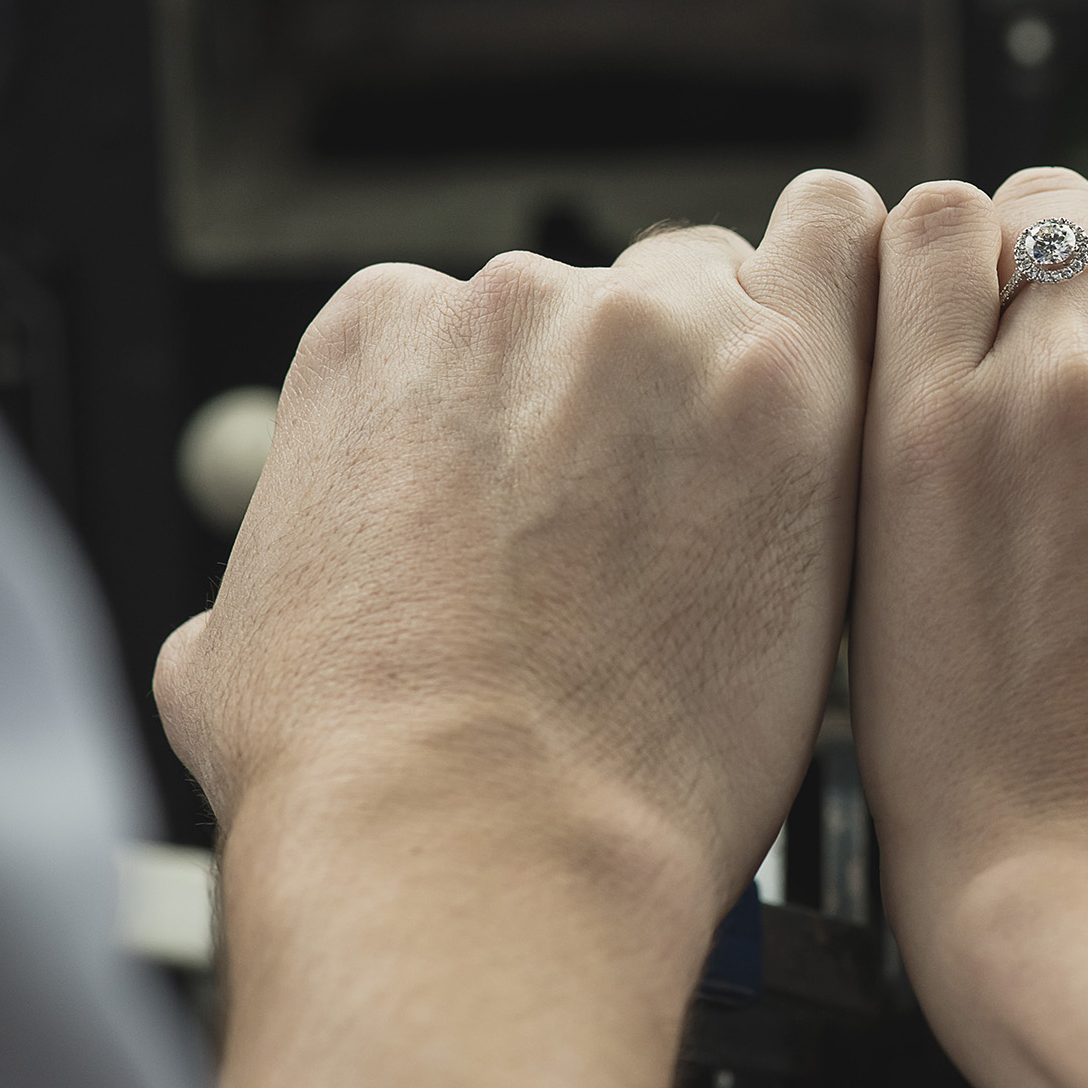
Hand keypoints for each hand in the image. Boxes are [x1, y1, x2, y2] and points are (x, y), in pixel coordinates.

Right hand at [153, 169, 883, 1087]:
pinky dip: (847, 297)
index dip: (542, 421)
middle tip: (664, 521)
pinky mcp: (779, 380)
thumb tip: (303, 593)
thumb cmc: (361, 767)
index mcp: (383, 333)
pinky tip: (837, 396)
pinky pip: (840, 250)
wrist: (478, 838)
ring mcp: (650, 330)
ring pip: (731, 292)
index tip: (567, 500)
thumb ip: (295, 557)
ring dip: (742, 376)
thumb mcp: (241, 636)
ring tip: (748, 510)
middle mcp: (514, 301)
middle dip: (646, 394)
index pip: (499, 325)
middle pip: (622, 300)